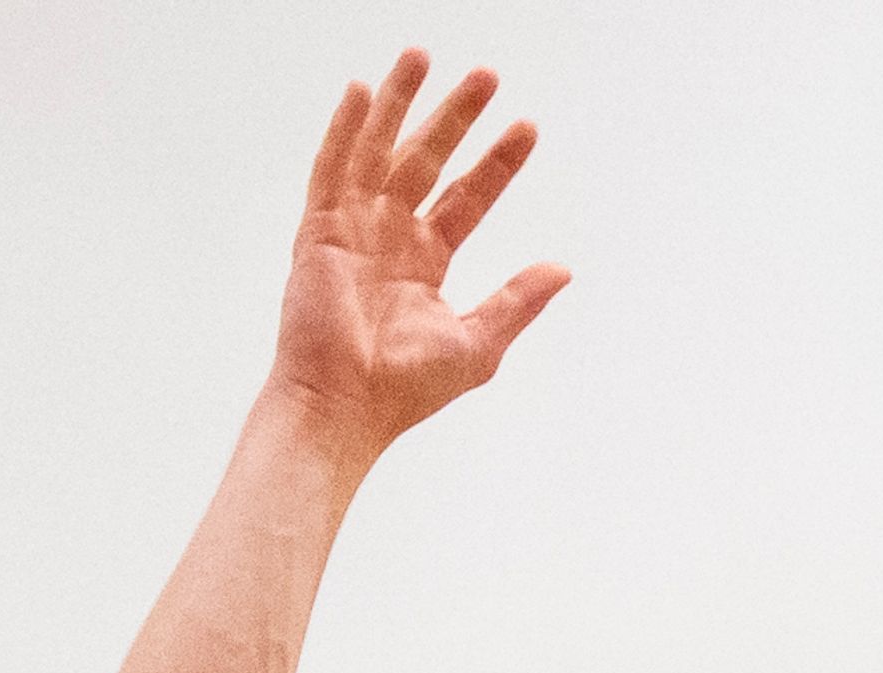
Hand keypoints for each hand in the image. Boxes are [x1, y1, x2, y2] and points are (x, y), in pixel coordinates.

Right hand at [274, 49, 568, 456]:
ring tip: (424, 55)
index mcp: (423, 262)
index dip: (497, 163)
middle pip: (427, 161)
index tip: (528, 127)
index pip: (467, 197)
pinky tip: (364, 90)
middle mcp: (387, 237)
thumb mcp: (478, 343)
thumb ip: (517, 301)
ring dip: (400, 102)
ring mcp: (351, 229)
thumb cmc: (404, 389)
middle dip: (456, 118)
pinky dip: (346, 130)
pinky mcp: (319, 232)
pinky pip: (331, 168)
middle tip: (487, 76)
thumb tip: (563, 269)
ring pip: (380, 150)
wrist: (345, 407)